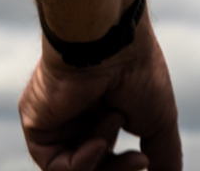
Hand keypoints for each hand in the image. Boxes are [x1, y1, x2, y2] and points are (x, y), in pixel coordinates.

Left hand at [18, 18, 181, 170]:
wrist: (112, 42)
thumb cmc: (138, 71)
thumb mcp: (158, 121)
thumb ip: (163, 155)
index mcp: (101, 113)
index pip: (107, 158)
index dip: (125, 167)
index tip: (146, 163)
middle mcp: (75, 118)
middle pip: (92, 167)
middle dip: (117, 170)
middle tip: (141, 162)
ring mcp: (55, 122)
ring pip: (74, 170)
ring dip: (102, 161)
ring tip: (115, 120)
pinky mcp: (36, 124)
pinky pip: (55, 167)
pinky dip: (81, 162)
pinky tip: (96, 138)